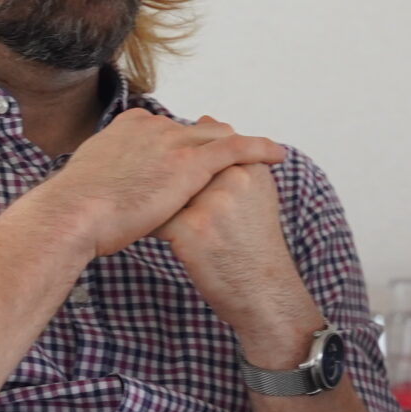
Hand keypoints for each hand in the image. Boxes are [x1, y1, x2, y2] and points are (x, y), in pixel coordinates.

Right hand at [44, 109, 284, 261]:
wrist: (74, 213)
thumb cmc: (76, 208)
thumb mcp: (91, 180)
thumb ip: (109, 174)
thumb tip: (109, 182)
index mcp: (129, 127)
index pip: (167, 132)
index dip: (184, 145)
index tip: (191, 157)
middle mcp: (154, 126)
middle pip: (196, 130)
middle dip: (214, 143)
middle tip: (232, 160)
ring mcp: (173, 140)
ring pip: (219, 135)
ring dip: (241, 146)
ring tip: (261, 156)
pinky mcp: (190, 160)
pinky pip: (237, 147)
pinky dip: (259, 148)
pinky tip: (277, 155)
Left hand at [154, 158, 321, 363]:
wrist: (264, 293)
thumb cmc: (254, 247)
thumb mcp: (255, 194)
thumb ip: (231, 157)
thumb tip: (204, 118)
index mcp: (249, 167)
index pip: (205, 145)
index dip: (185, 164)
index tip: (179, 182)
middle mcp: (233, 179)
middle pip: (180, 164)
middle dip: (163, 180)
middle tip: (153, 195)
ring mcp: (212, 203)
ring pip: (164, 187)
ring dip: (152, 200)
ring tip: (150, 214)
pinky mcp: (192, 229)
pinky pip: (155, 216)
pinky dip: (147, 224)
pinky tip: (148, 235)